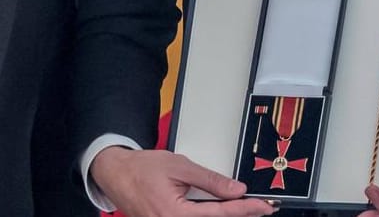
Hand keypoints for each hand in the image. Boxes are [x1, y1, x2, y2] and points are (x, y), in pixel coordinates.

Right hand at [90, 146, 278, 216]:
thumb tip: (235, 190)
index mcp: (175, 213)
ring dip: (225, 216)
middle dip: (239, 215)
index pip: (220, 213)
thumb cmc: (142, 168)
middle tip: (261, 209)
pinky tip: (222, 211)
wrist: (116, 174)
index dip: (244, 209)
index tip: (262, 206)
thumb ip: (210, 180)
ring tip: (247, 209)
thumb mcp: (180, 166)